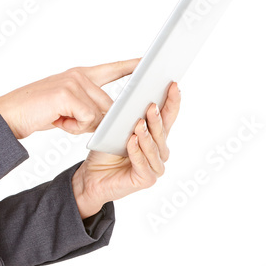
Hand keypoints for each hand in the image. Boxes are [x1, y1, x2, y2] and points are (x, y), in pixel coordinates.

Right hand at [0, 59, 142, 140]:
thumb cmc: (35, 112)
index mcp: (79, 75)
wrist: (8, 115)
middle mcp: (79, 75)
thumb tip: (106, 119)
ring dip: (80, 125)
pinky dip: (73, 127)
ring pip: (98, 115)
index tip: (148, 62)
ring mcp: (74, 83)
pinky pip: (86, 120)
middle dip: (93, 122)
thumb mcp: (66, 109)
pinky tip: (57, 121)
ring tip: (59, 118)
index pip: (111, 69)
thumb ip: (87, 107)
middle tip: (66, 120)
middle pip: (108, 106)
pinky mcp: (68, 94)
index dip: (131, 66)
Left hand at [72, 81, 181, 212]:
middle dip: (157, 118)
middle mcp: (159, 151)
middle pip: (162, 132)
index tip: (173, 85)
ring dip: (147, 135)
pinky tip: (131, 141)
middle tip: (151, 106)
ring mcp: (154, 167)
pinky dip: (137, 152)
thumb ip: (129, 117)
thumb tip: (135, 96)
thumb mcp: (116, 128)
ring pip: (154, 149)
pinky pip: (143, 164)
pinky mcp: (146, 180)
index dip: (172, 101)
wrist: (92, 175)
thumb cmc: (106, 151)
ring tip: (139, 123)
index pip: (168, 116)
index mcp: (156, 136)